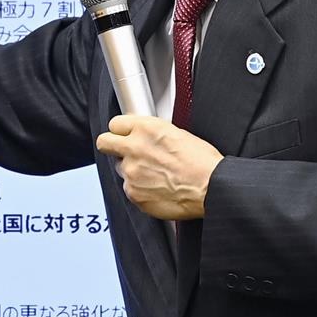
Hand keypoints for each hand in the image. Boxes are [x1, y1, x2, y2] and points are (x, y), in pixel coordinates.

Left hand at [95, 115, 222, 219]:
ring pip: (119, 168)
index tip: (123, 135)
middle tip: (122, 152)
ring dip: (132, 171)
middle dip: (111, 146)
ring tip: (154, 175)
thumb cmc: (203, 162)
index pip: (115, 124)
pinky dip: (139, 189)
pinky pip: (129, 188)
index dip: (120, 131)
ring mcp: (131, 172)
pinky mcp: (133, 193)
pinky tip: (157, 189)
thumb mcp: (178, 133)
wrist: (212, 189)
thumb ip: (152, 133)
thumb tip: (143, 136)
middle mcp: (134, 148)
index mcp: (146, 128)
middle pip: (104, 142)